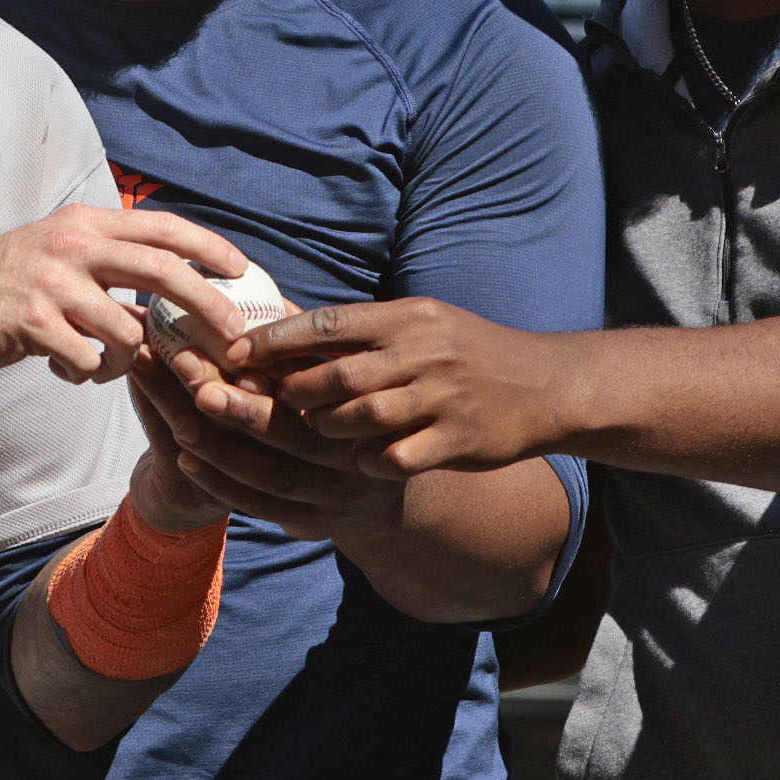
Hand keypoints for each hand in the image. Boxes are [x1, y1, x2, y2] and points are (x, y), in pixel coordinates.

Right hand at [0, 206, 250, 382]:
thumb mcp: (55, 256)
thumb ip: (106, 266)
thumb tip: (165, 298)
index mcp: (82, 223)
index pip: (162, 227)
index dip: (209, 247)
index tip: (242, 271)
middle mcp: (72, 245)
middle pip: (164, 271)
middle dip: (208, 306)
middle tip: (234, 337)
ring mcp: (52, 283)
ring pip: (128, 331)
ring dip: (127, 359)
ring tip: (100, 363)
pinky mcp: (33, 323)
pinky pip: (88, 361)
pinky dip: (86, 373)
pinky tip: (62, 367)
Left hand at [131, 356, 404, 545]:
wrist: (380, 498)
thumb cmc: (346, 416)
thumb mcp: (342, 378)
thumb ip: (304, 345)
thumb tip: (254, 288)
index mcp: (368, 408)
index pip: (326, 382)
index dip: (277, 365)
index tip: (231, 347)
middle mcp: (358, 455)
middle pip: (296, 433)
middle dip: (243, 409)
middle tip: (196, 382)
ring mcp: (338, 497)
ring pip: (274, 476)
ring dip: (221, 447)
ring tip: (178, 419)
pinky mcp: (316, 526)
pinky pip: (262, 507)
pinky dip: (220, 482)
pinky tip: (183, 455)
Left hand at [222, 298, 576, 474]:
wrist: (545, 385)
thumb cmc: (467, 352)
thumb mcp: (420, 325)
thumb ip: (361, 331)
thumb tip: (286, 326)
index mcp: (407, 318)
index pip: (327, 323)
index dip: (276, 340)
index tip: (235, 353)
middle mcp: (423, 353)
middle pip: (336, 376)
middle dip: (291, 394)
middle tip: (262, 404)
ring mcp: (441, 398)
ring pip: (359, 418)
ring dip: (325, 429)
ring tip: (313, 432)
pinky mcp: (457, 439)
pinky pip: (396, 456)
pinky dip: (370, 461)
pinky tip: (361, 462)